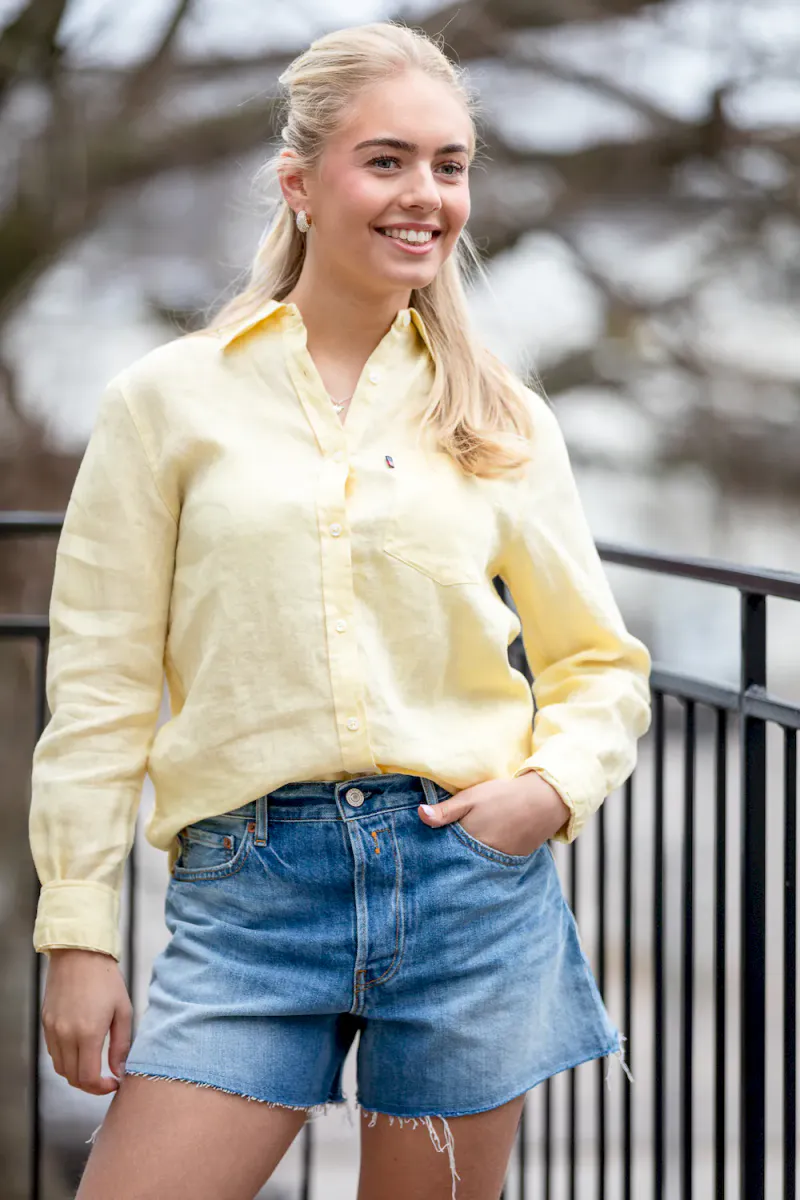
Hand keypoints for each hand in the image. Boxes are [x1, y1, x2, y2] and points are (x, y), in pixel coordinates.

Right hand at [42, 948, 131, 1094]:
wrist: (80, 954)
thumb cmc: (106, 980)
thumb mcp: (123, 1011)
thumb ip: (121, 1045)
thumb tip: (119, 1072)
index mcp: (88, 1034)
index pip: (88, 1078)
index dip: (102, 1089)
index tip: (114, 1083)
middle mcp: (66, 1035)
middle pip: (72, 1078)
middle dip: (90, 1085)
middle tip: (106, 1078)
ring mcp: (53, 1030)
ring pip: (61, 1068)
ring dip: (77, 1074)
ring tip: (94, 1065)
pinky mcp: (46, 1023)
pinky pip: (53, 1052)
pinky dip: (66, 1059)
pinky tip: (80, 1049)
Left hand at [418, 773, 570, 856]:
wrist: (544, 802)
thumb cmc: (503, 796)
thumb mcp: (471, 798)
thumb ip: (445, 810)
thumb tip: (419, 815)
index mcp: (469, 840)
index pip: (443, 853)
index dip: (433, 852)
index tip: (422, 854)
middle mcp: (482, 857)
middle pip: (458, 864)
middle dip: (447, 863)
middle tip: (434, 862)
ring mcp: (498, 862)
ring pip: (474, 866)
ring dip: (465, 864)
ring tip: (456, 860)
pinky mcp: (511, 862)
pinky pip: (490, 867)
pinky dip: (482, 863)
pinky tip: (477, 857)